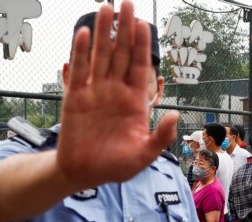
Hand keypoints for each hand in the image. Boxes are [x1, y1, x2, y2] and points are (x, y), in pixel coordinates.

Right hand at [57, 3, 178, 188]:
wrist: (85, 174)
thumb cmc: (116, 166)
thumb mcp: (144, 156)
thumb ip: (161, 137)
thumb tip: (176, 115)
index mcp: (134, 102)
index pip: (139, 67)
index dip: (141, 46)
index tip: (144, 24)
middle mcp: (115, 91)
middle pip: (121, 54)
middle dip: (124, 29)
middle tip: (127, 3)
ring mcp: (95, 92)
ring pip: (100, 56)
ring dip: (104, 33)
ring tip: (106, 7)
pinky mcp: (75, 97)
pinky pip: (79, 71)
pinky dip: (81, 52)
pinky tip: (85, 33)